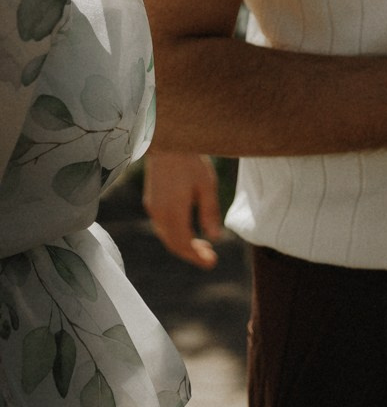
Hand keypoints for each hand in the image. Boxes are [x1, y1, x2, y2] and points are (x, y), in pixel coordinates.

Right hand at [143, 151, 222, 268]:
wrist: (166, 142)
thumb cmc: (189, 161)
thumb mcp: (206, 186)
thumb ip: (209, 213)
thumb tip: (216, 238)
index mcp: (173, 212)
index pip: (183, 244)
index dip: (196, 257)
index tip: (212, 264)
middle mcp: (159, 213)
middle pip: (173, 244)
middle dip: (191, 254)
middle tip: (210, 259)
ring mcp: (153, 207)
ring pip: (167, 236)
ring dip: (184, 244)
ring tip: (204, 247)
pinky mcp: (152, 201)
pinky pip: (163, 226)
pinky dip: (176, 234)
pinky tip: (189, 231)